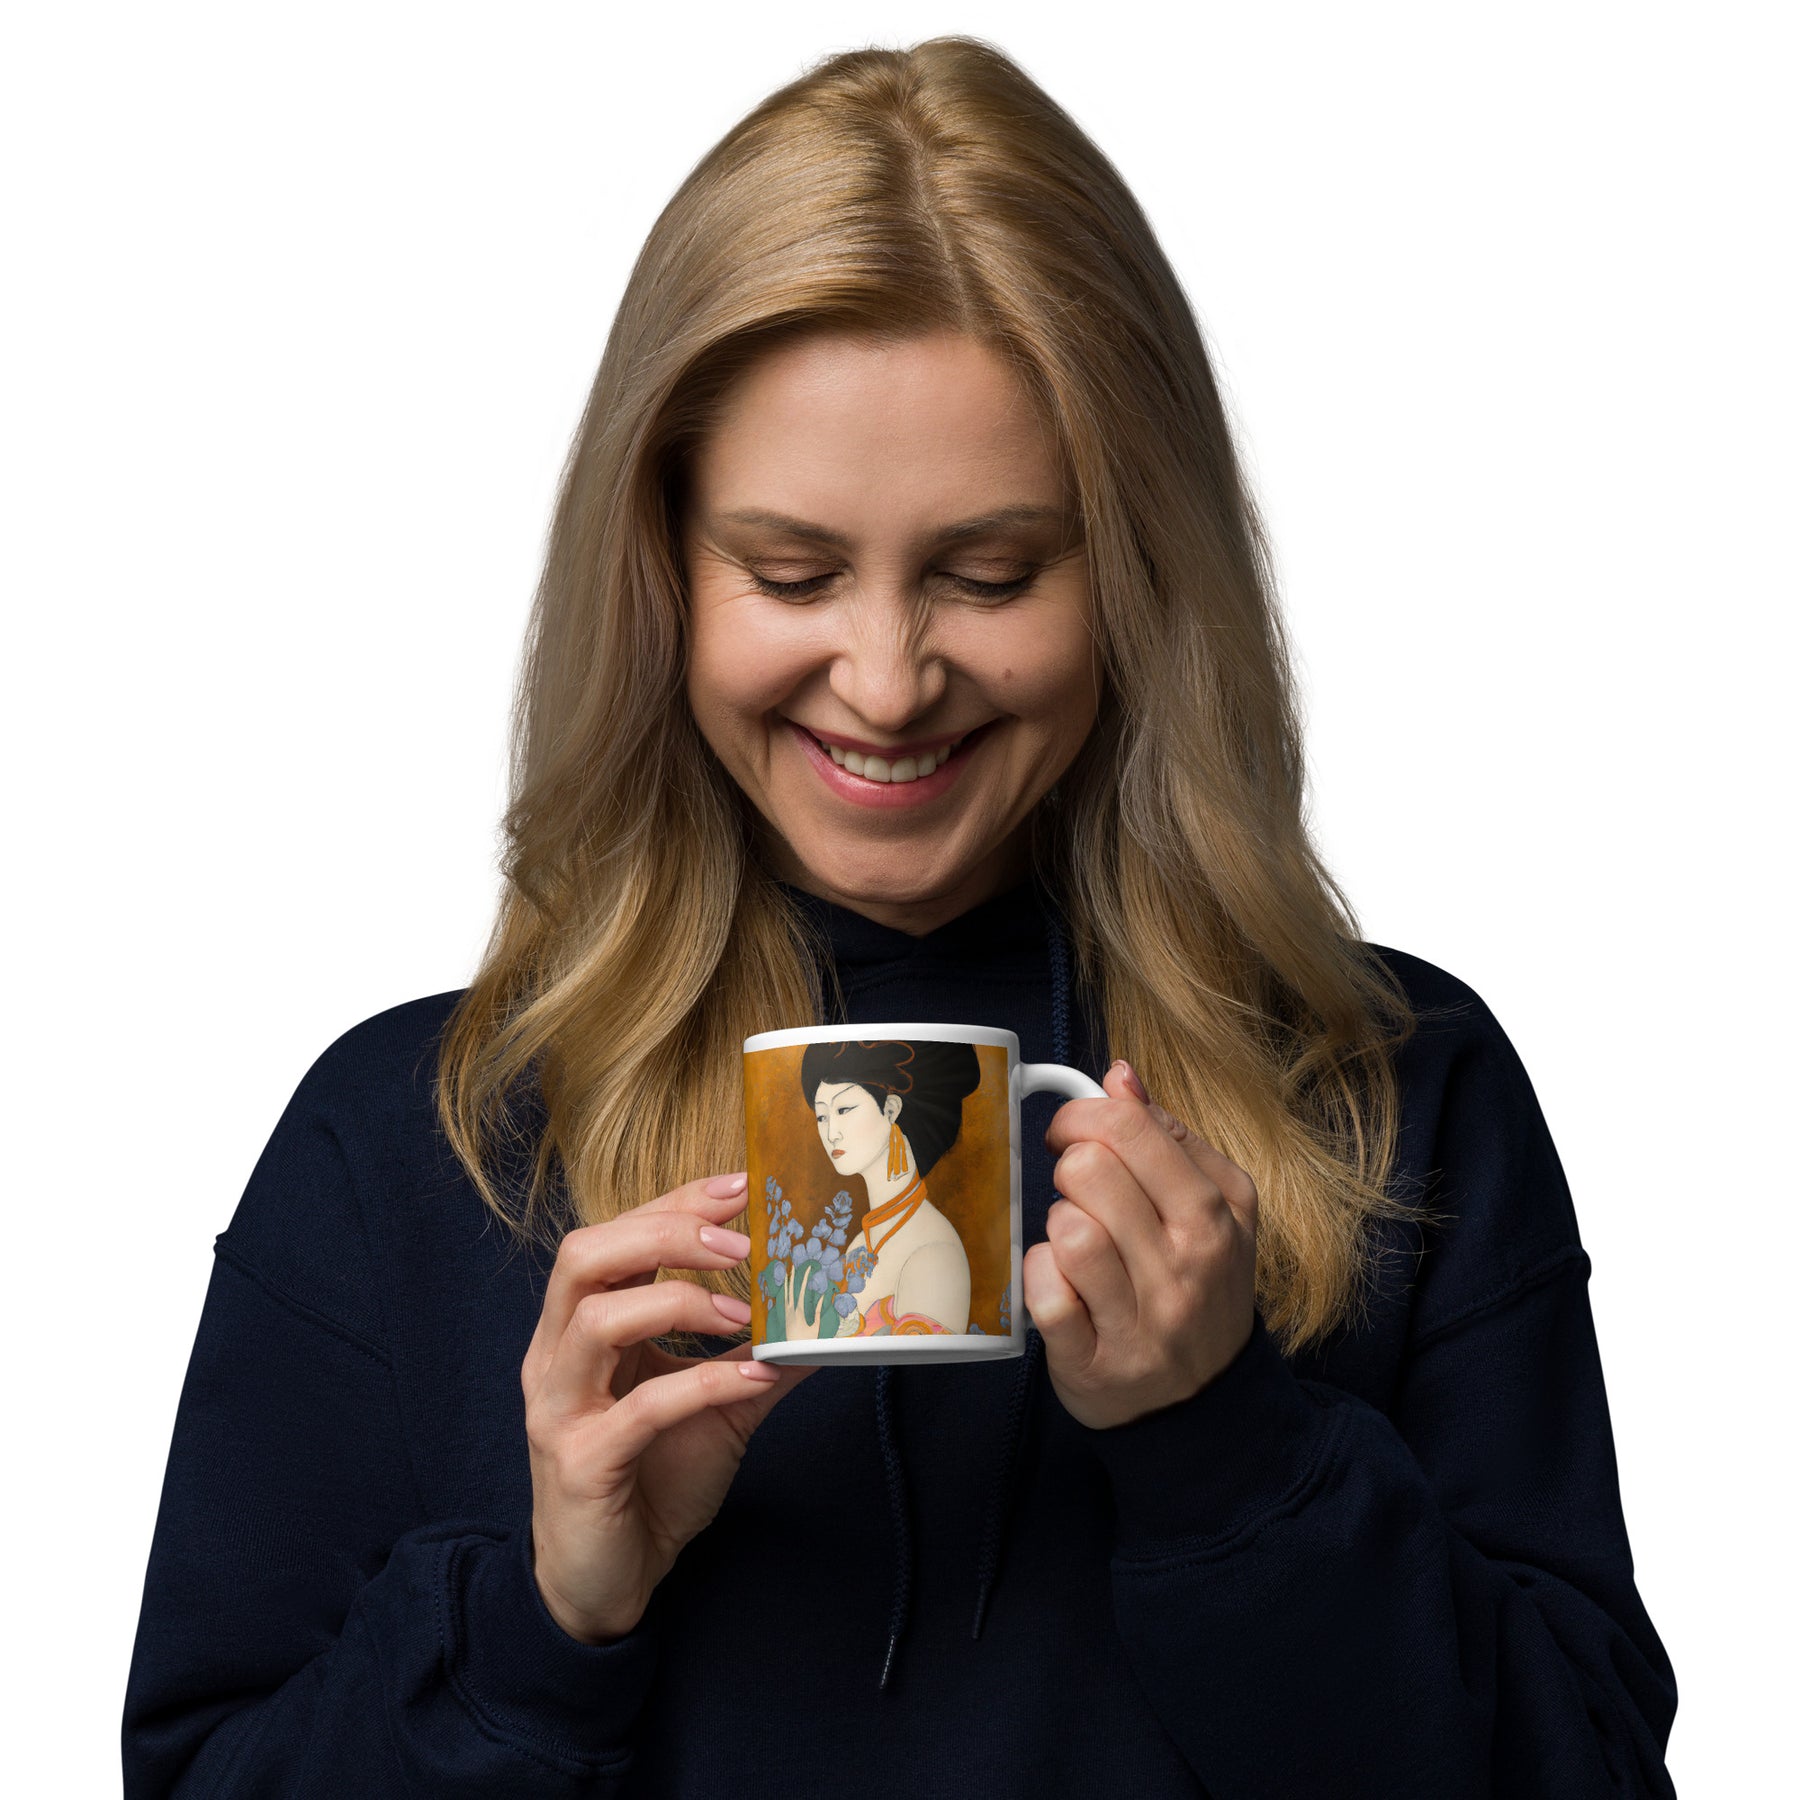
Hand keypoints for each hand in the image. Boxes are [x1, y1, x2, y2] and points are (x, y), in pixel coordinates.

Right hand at [521, 1171, 815, 1643]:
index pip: (615, 1237)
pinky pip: (639, 1410)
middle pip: (584, 1256)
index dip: (676, 1204)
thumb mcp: (717, 1405)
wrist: (608, 1582)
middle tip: (741, 1242)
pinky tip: (753, 1380)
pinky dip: (700, 1383)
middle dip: (666, 1234)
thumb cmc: (651, 1481)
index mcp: (580, 1327)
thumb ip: (760, 1356)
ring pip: (595, 1320)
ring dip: (678, 1301)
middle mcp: (556, 1356)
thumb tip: (830, 1317)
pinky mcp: (580, 1464)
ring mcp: (560, 1409)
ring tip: (744, 1309)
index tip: (743, 1184)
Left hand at [1024, 1060, 1257, 1430]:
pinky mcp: (1095, 1363)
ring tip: (1076, 1242)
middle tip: (1079, 1194)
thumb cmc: (1198, 1288)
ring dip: (1057, 1228)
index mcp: (1216, 1212)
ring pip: (1068, 1231)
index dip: (1081, 1116)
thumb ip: (1168, 1137)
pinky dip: (1038, 1280)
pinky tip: (1059, 1283)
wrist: (1207, 1402)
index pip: (1130, 1127)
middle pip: (1090, 1170)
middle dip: (1070, 1170)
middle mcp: (1187, 1266)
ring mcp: (1143, 1320)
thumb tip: (1120, 1075)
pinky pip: (1044, 1296)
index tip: (1070, 1133)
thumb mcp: (1210, 1209)